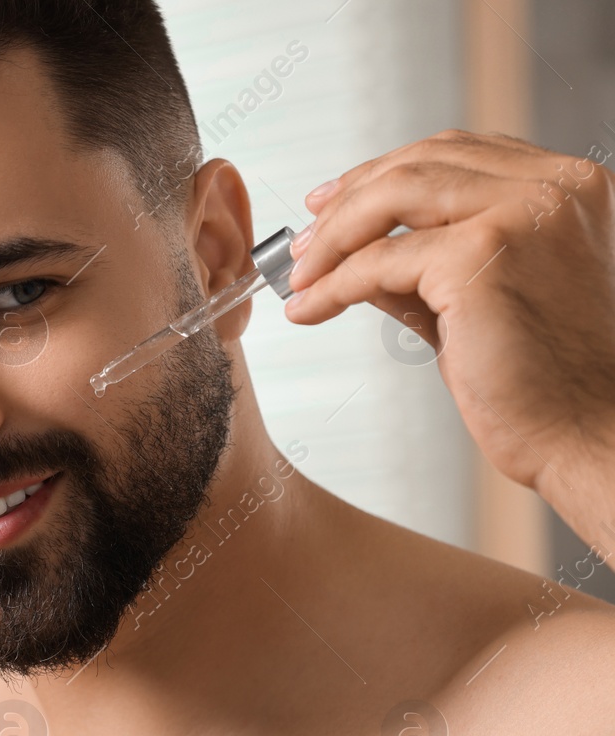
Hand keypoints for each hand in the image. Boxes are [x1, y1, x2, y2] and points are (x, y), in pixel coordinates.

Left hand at [283, 129, 614, 547]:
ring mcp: (521, 214)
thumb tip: (354, 254)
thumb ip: (427, 268)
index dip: (383, 172)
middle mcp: (553, 188)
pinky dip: (333, 285)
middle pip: (420, 163)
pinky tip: (309, 309)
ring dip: (333, 237)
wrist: (588, 433)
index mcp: (568, 187)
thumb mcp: (483, 299)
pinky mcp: (482, 256)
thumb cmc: (547, 381)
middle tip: (303, 241)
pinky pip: (380, 261)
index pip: (457, 152)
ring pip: (393, 197)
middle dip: (348, 199)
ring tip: (300, 276)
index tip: (332, 201)